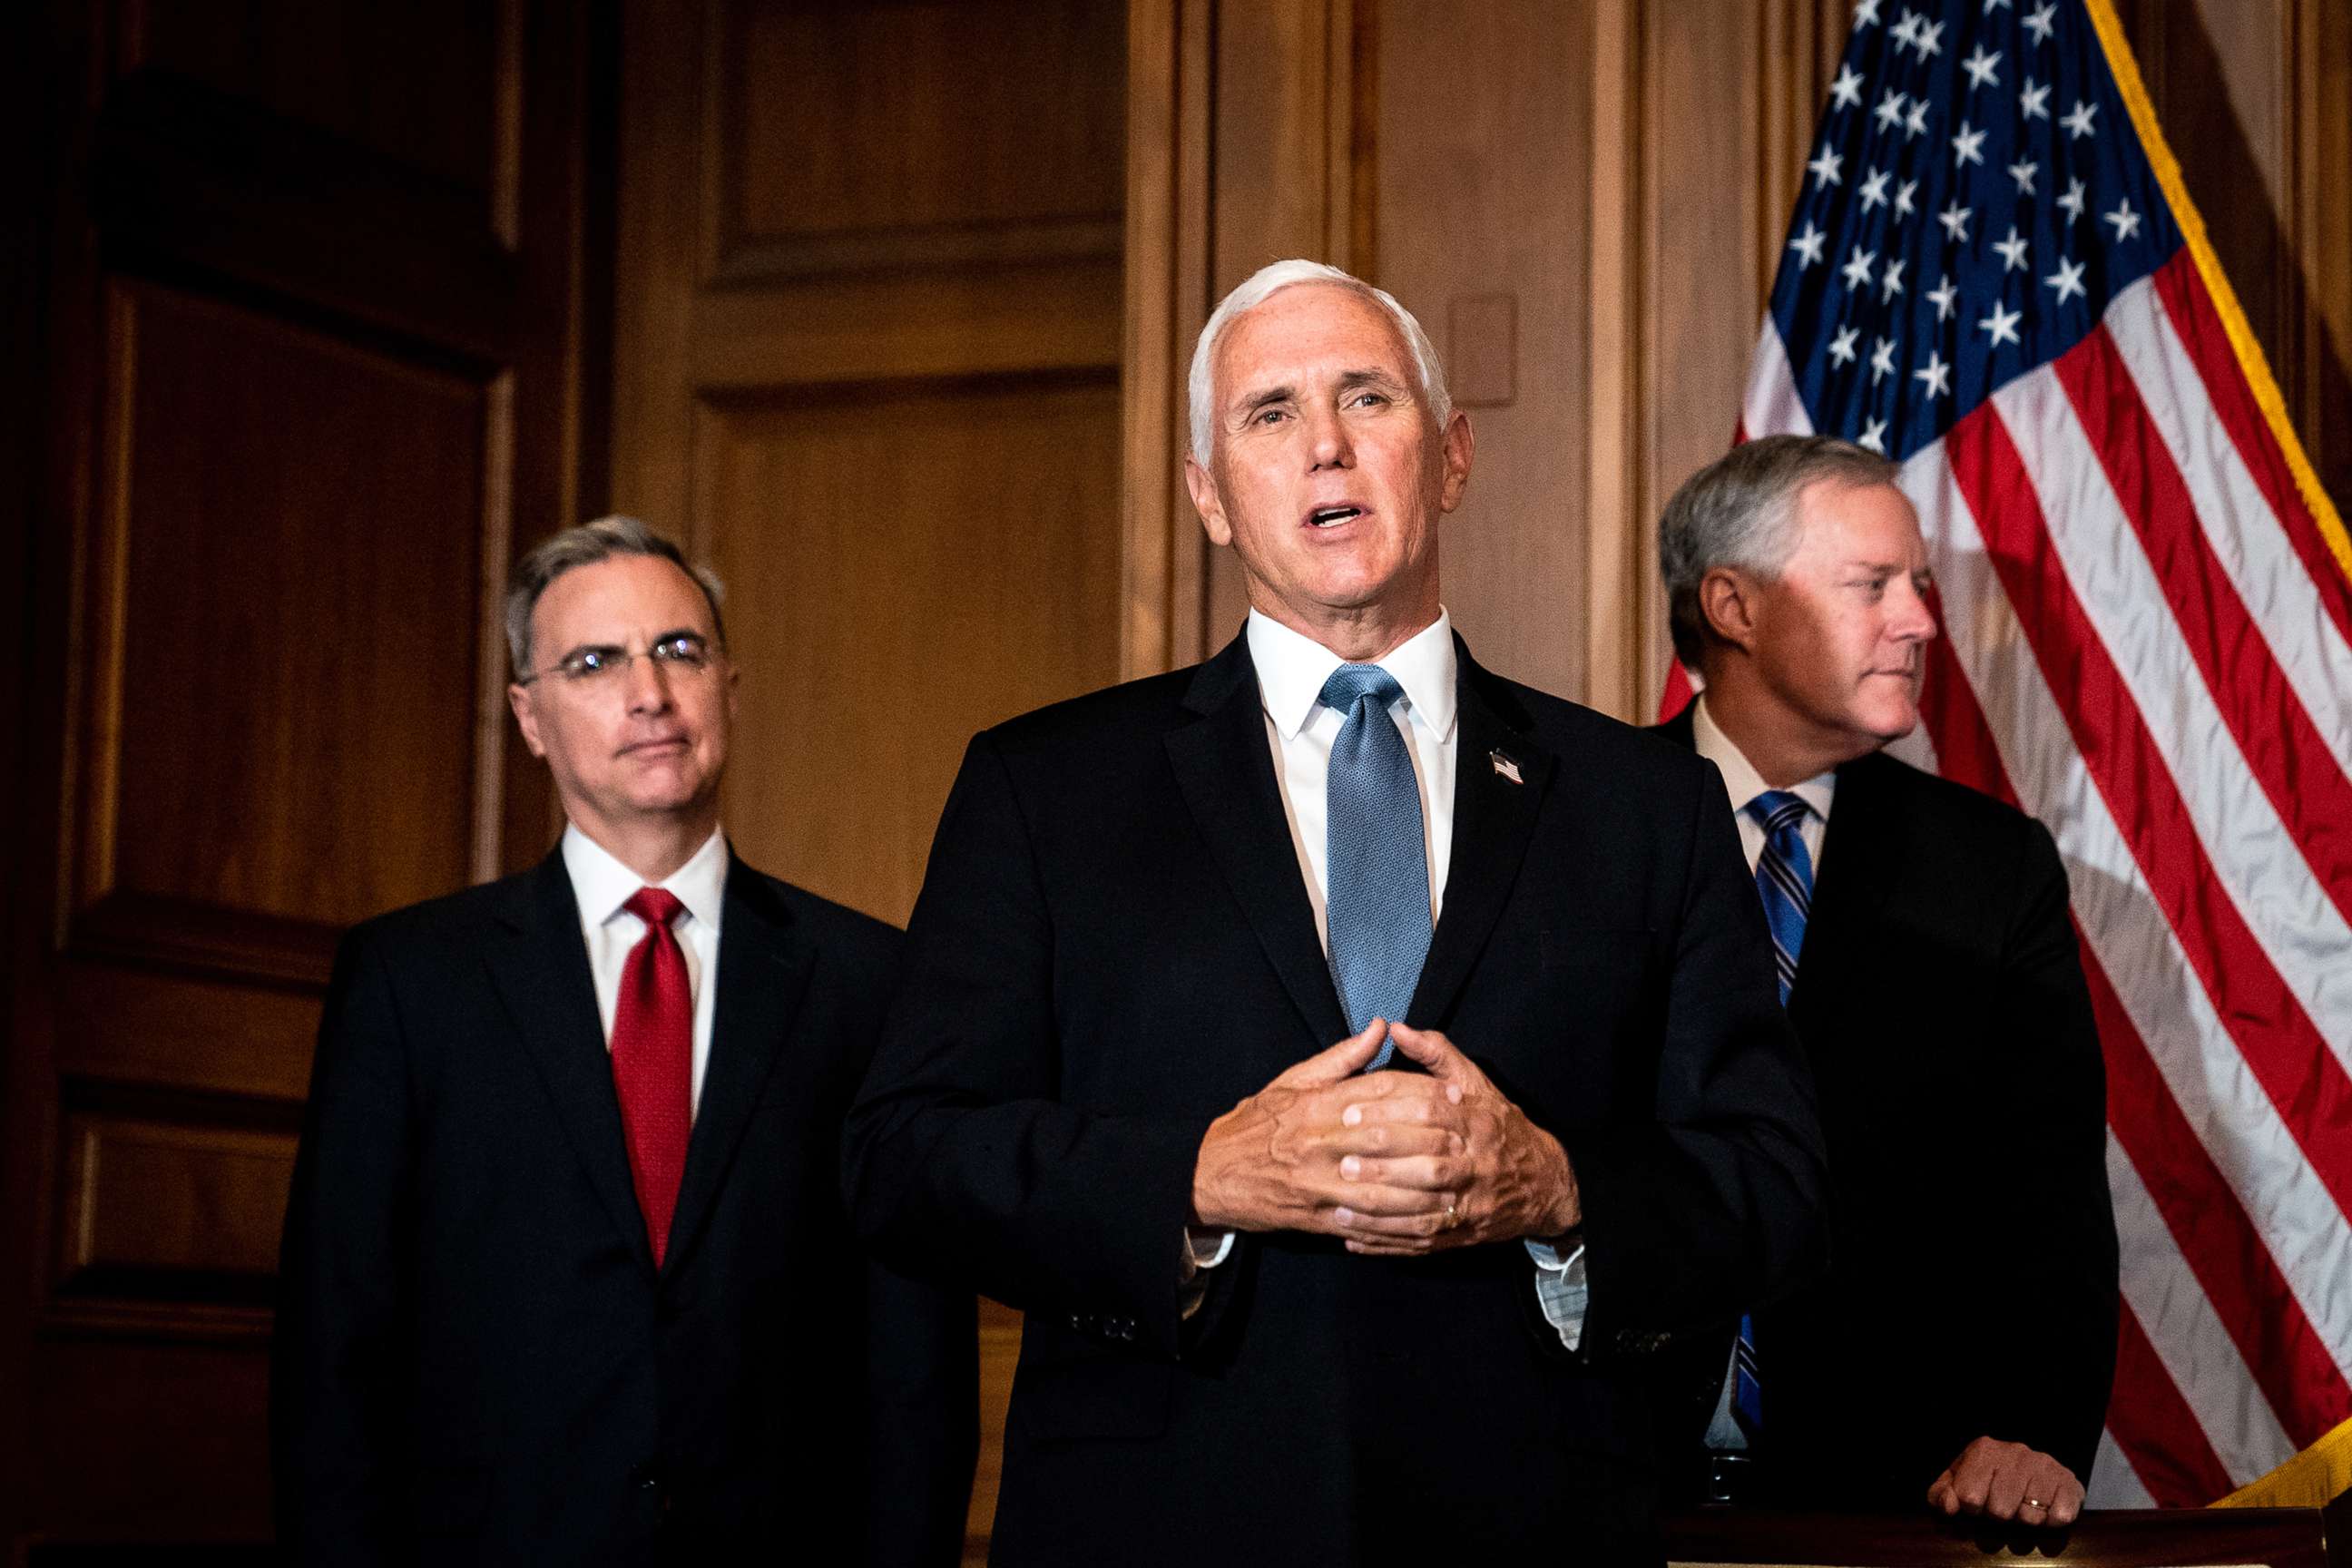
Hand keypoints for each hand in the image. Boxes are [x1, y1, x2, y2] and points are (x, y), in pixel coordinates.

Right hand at [1191, 1021, 1465, 1238]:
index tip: (1456, 1094)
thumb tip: (1381, 1026)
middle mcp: (1318, 1142)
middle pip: (1387, 1136)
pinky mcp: (1318, 1217)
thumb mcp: (1294, 1080)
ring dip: (1424, 1186)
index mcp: (1315, 1105)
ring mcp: (1318, 1183)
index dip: (1421, 1092)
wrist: (1213, 1172)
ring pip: (1382, 1184)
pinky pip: (1366, 1222)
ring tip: (1459, 1182)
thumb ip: (1342, 1058)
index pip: (1378, 1092)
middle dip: (1432, 1138)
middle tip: (1471, 1137)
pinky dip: (1398, 1224)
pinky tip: (1427, 1222)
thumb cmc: (1257, 1122)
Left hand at [1330, 1022, 1579, 1257]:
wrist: (1541, 1182)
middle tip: (1341, 1161)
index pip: (1431, 1113)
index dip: (1388, 1112)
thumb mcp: (1473, 1082)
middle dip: (1383, 1165)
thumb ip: (1435, 1053)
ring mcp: (1471, 1204)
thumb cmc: (1497, 1125)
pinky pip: (1422, 1242)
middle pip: (1429, 1166)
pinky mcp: (1462, 1235)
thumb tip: (1396, 1028)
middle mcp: (1475, 1164)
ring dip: (1380, 1211)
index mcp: (1476, 1122)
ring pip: (1424, 1211)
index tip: (1349, 1113)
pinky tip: (1354, 1237)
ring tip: (1340, 1204)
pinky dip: (1386, 1241)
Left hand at [1927, 1437, 2082, 1526]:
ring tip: (2023, 1506)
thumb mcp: (1959, 1480)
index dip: (1972, 1508)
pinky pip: (2060, 1517)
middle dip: (1999, 1515)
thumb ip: (1943, 1493)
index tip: (1979, 1503)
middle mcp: (2016, 1453)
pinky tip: (2045, 1510)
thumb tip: (1948, 1506)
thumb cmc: (1990, 1477)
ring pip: (2029, 1517)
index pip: (1969, 1497)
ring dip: (2024, 1519)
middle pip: (2000, 1511)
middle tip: (2004, 1505)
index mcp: (1984, 1451)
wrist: (2032, 1465)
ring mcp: (2044, 1466)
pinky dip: (2052, 1521)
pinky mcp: (2069, 1482)